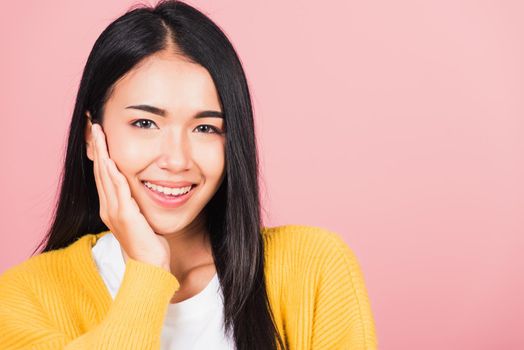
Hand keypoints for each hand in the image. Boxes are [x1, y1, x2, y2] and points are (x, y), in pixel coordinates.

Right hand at [91, 123, 170, 271]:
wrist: (149, 267)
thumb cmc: (148, 243)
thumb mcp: (140, 218)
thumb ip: (136, 203)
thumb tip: (140, 189)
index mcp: (110, 207)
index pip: (103, 174)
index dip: (100, 153)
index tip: (98, 134)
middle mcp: (108, 208)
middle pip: (99, 170)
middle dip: (96, 147)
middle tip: (94, 125)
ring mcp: (114, 212)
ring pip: (105, 176)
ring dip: (102, 153)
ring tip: (98, 133)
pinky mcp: (125, 216)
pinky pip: (118, 190)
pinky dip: (114, 174)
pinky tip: (111, 160)